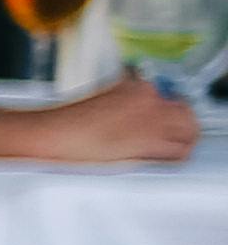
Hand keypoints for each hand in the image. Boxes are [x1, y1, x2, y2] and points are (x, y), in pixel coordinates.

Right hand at [40, 79, 202, 164]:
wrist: (56, 134)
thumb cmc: (69, 121)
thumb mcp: (104, 97)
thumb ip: (127, 99)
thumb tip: (138, 110)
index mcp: (138, 86)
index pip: (169, 95)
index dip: (168, 108)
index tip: (162, 116)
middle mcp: (151, 99)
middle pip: (186, 112)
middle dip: (183, 122)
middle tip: (174, 131)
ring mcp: (153, 120)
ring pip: (189, 131)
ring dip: (185, 138)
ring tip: (176, 146)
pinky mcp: (149, 142)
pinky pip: (178, 152)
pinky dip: (178, 156)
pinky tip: (170, 158)